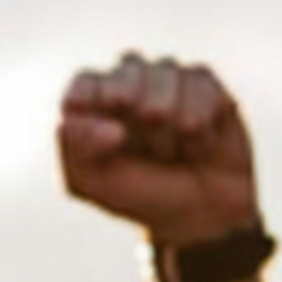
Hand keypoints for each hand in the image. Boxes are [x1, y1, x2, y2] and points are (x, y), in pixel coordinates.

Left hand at [59, 53, 259, 246]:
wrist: (200, 215)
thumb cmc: (139, 196)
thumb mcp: (91, 182)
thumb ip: (75, 147)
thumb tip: (88, 120)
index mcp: (95, 106)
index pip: (86, 82)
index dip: (93, 97)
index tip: (108, 130)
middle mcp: (131, 87)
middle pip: (128, 66)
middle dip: (136, 97)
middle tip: (147, 122)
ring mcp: (169, 84)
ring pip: (166, 69)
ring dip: (169, 111)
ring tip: (173, 149)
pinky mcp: (206, 87)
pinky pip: (199, 80)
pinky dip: (199, 113)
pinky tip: (200, 142)